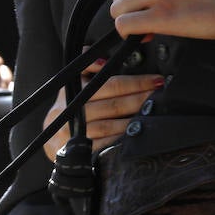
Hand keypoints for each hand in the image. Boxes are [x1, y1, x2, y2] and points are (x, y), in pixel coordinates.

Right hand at [42, 68, 163, 162]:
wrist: (53, 141)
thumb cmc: (71, 108)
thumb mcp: (74, 84)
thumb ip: (87, 67)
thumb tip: (104, 60)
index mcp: (71, 92)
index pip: (109, 85)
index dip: (134, 82)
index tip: (156, 80)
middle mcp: (71, 113)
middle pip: (112, 106)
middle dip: (140, 99)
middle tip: (160, 96)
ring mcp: (74, 135)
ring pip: (109, 127)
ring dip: (134, 121)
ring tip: (152, 114)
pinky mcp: (79, 153)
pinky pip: (104, 146)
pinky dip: (121, 140)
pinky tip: (137, 135)